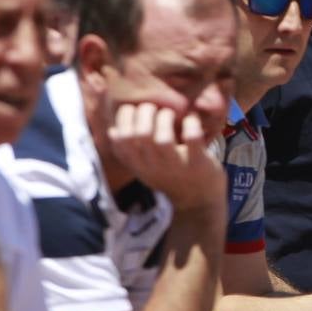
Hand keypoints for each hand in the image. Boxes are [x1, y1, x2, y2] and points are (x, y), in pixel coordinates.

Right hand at [108, 103, 225, 210]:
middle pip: (140, 134)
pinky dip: (191, 123)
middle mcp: (154, 167)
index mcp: (138, 166)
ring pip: (163, 138)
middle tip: (154, 109)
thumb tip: (112, 131)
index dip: (124, 118)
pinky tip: (190, 120)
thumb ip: (130, 152)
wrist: (199, 201)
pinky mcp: (198, 163)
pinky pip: (193, 139)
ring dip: (165, 117)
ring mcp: (176, 166)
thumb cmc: (169, 176)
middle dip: (145, 111)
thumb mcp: (145, 168)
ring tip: (169, 114)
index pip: (120, 140)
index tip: (135, 109)